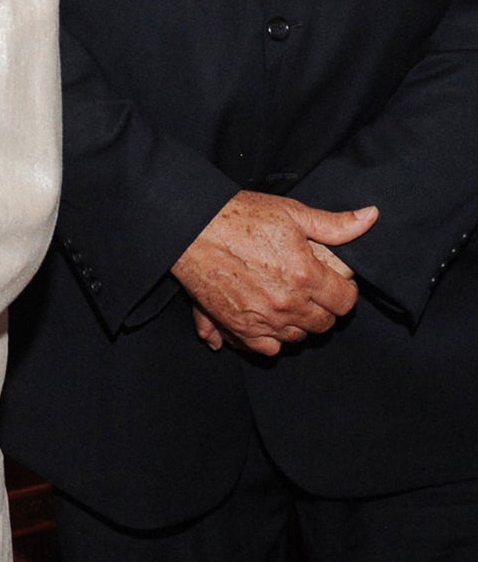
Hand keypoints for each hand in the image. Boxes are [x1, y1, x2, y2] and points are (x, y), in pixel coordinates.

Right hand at [172, 191, 376, 354]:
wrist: (189, 228)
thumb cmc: (238, 216)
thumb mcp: (290, 212)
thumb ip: (333, 224)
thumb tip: (371, 217)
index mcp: (306, 275)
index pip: (345, 301)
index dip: (343, 291)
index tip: (332, 282)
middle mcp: (288, 303)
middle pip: (324, 323)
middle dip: (322, 308)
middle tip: (308, 290)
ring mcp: (262, 319)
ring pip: (298, 337)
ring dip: (297, 323)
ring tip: (286, 302)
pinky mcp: (237, 326)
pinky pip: (267, 349)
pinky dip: (270, 339)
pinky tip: (266, 320)